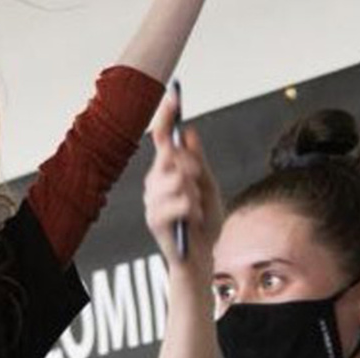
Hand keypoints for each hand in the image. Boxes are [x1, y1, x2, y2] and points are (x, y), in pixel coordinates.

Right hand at [143, 94, 221, 272]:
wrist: (202, 258)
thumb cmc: (204, 223)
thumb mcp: (208, 186)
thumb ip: (198, 161)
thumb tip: (188, 132)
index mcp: (166, 172)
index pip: (162, 139)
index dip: (166, 118)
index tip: (173, 98)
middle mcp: (153, 184)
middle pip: (169, 157)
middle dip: (191, 165)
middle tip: (199, 180)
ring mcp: (151, 202)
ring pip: (177, 179)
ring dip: (194, 192)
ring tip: (197, 208)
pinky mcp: (154, 220)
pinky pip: (179, 202)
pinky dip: (193, 210)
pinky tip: (194, 219)